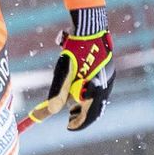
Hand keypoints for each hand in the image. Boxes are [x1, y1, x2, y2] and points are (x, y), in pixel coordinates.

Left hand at [45, 14, 111, 130]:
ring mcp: (108, 74)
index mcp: (98, 90)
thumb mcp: (63, 75)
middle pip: (95, 106)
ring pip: (96, 94)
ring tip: (71, 103)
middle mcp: (107, 83)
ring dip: (83, 101)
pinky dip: (86, 88)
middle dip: (81, 113)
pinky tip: (76, 80)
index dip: (79, 123)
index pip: (90, 115)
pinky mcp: (106, 65)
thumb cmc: (75, 51)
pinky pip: (96, 82)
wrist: (89, 27)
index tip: (68, 127)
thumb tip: (44, 114)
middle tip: (68, 117)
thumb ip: (56, 95)